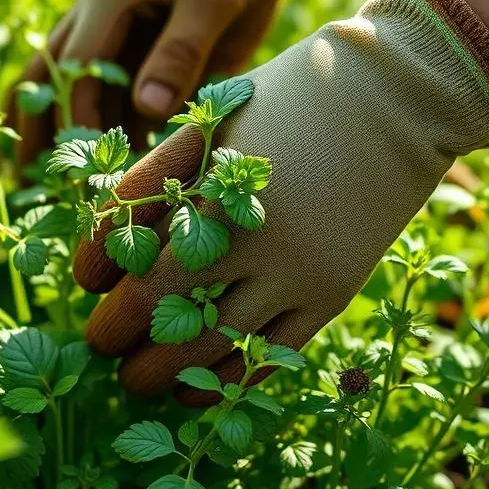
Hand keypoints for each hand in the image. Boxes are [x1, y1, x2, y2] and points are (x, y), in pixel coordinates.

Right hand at [14, 0, 298, 159]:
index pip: (74, 70)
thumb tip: (147, 109)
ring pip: (70, 82)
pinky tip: (101, 154)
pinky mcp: (140, 38)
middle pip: (50, 76)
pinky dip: (100, 117)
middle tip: (27, 181)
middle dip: (39, 126)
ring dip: (58, 125)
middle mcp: (100, 15)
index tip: (82, 168)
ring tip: (45, 176)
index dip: (75, 119)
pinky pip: (107, 83)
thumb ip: (181, 50)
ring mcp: (117, 27)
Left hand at [72, 0, 488, 404]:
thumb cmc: (290, 99)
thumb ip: (154, 178)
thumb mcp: (213, 120)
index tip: (88, 285)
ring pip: (206, 347)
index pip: (127, 250)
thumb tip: (100, 251)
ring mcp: (297, 273)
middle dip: (114, 335)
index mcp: (211, 186)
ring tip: (134, 377)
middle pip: (156, 309)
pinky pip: (267, 360)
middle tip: (101, 342)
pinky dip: (221, 383)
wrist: (399, 97)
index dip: (96, 276)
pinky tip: (191, 391)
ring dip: (157, 372)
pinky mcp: (332, 296)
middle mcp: (252, 236)